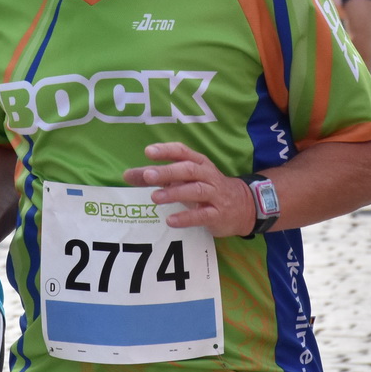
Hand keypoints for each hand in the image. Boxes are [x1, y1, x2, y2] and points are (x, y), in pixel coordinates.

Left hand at [123, 144, 255, 237]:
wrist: (244, 206)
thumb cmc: (206, 188)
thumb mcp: (184, 179)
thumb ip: (156, 176)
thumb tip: (126, 175)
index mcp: (198, 163)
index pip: (183, 151)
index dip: (166, 150)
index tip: (148, 152)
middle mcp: (207, 175)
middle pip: (188, 169)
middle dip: (167, 171)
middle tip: (147, 175)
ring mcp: (214, 194)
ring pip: (195, 190)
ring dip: (174, 193)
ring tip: (154, 197)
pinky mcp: (218, 214)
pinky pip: (202, 215)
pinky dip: (186, 217)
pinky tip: (171, 220)